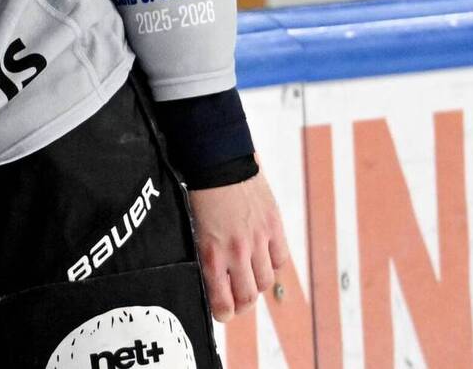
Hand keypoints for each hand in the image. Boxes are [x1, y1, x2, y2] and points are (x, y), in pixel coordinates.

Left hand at [188, 166, 289, 320]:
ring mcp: (258, 240)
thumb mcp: (192, 228)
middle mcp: (237, 252)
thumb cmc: (197, 191)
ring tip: (248, 279)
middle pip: (248, 297)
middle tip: (236, 302)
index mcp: (212, 254)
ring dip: (256, 285)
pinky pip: (280, 259)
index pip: (223, 301)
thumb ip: (204, 254)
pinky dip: (272, 264)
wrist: (216, 159)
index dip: (223, 313)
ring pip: (265, 281)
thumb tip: (209, 276)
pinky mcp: (274, 226)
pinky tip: (262, 259)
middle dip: (241, 305)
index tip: (221, 313)